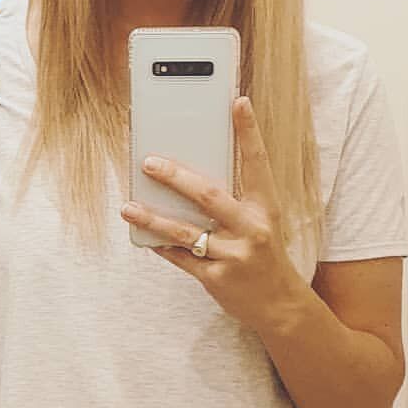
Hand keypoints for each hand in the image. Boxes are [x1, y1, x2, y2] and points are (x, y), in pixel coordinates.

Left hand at [120, 97, 302, 329]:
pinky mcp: (215, 278)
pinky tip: (143, 236)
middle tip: (149, 162)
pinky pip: (180, 258)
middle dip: (176, 178)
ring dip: (152, 217)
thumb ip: (235, 199)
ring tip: (128, 206)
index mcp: (264, 208)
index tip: (238, 102)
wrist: (279, 305)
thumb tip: (193, 174)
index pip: (257, 163)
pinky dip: (161, 245)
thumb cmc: (264, 255)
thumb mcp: (261, 221)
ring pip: (185, 231)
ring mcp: (232, 255)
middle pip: (209, 196)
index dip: (249, 132)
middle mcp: (251, 229)